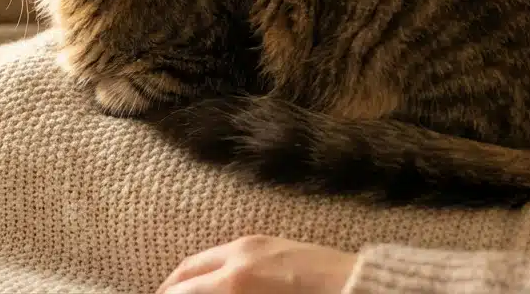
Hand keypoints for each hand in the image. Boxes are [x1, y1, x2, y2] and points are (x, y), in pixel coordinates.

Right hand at [155, 236, 355, 293]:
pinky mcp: (270, 241)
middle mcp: (239, 254)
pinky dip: (209, 267)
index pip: (182, 291)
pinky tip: (212, 282)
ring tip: (181, 293)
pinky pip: (226, 252)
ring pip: (205, 258)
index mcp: (235, 280)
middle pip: (186, 271)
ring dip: (187, 276)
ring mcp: (255, 243)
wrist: (361, 289)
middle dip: (169, 288)